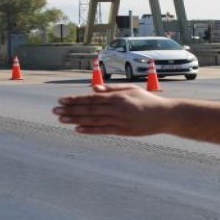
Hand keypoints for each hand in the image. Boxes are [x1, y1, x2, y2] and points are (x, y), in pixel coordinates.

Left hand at [53, 84, 173, 135]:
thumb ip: (111, 90)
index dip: (75, 100)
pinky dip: (89, 130)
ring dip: (75, 119)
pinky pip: (103, 130)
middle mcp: (116, 108)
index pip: (91, 98)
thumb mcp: (130, 90)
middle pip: (89, 109)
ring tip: (61, 120)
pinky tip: (77, 129)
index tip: (62, 101)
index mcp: (117, 96)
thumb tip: (93, 89)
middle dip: (70, 110)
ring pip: (93, 120)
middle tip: (55, 111)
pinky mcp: (123, 131)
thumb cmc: (147, 100)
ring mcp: (119, 120)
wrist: (164, 115)